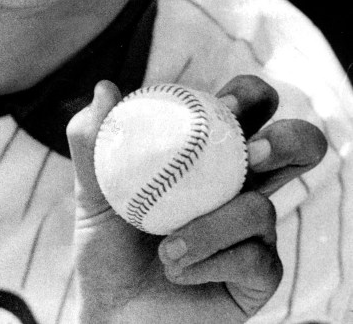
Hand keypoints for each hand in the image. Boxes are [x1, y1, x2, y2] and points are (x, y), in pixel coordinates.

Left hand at [66, 75, 326, 323]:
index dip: (250, 95)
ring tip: (166, 248)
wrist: (111, 312)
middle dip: (288, 140)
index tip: (228, 105)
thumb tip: (105, 89)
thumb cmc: (109, 245)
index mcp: (210, 153)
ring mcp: (256, 232)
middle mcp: (242, 186)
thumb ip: (93, 140)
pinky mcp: (260, 276)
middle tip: (254, 152)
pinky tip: (177, 271)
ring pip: (262, 209)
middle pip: (297, 147)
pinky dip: (207, 261)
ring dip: (209, 227)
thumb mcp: (93, 191)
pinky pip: (253, 259)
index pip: (247, 107)